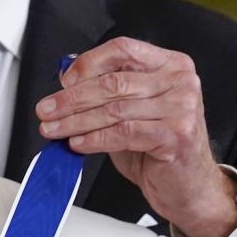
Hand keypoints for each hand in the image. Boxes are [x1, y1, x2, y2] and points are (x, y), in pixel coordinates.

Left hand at [35, 37, 236, 236]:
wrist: (189, 186)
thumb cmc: (161, 147)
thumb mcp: (133, 110)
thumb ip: (107, 91)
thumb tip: (66, 77)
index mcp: (171, 64)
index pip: (123, 50)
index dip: (88, 63)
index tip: (63, 81)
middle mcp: (180, 81)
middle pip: (114, 82)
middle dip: (72, 98)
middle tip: (47, 109)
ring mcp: (181, 108)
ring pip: (114, 109)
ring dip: (76, 121)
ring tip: (54, 129)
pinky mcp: (176, 135)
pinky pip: (123, 132)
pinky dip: (94, 138)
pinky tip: (77, 143)